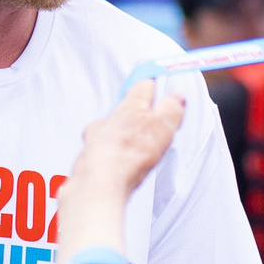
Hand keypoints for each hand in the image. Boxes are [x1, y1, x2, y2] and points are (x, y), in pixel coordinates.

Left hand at [68, 82, 186, 210]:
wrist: (99, 183)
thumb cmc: (130, 154)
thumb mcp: (161, 128)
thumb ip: (170, 110)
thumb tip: (176, 97)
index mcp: (129, 107)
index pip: (142, 86)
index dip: (151, 83)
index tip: (155, 81)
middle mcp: (108, 119)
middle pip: (123, 110)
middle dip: (134, 114)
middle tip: (146, 118)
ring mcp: (94, 139)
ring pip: (107, 131)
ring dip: (118, 136)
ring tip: (130, 147)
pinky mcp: (87, 160)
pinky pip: (98, 152)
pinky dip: (106, 156)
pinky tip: (113, 165)